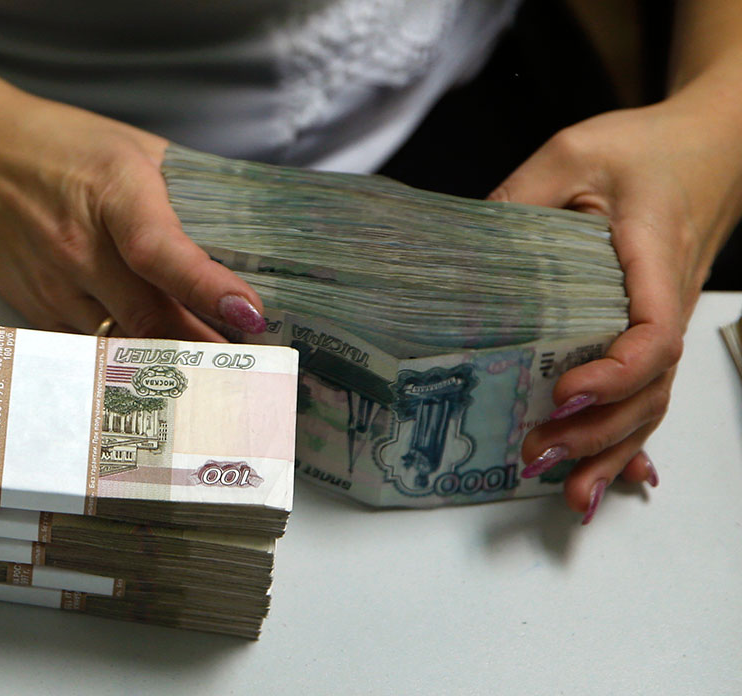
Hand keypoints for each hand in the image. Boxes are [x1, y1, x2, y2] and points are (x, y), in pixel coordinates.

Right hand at [0, 88, 264, 339]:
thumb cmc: (59, 148)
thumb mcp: (133, 150)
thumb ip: (185, 193)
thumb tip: (244, 238)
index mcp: (112, 191)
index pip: (160, 250)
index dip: (208, 286)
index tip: (248, 312)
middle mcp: (76, 245)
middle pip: (148, 316)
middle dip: (204, 346)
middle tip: (249, 362)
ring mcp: (51, 283)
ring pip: (122, 342)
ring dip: (168, 355)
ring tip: (210, 363)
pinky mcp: (36, 309)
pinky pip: (93, 344)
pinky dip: (127, 351)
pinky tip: (153, 349)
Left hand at [489, 97, 741, 522]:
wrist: (708, 146)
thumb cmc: (643, 148)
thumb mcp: (572, 153)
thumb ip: (520, 196)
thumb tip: (461, 254)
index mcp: (655, 258)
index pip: (652, 333)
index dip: (613, 373)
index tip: (563, 392)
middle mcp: (670, 301)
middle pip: (650, 387)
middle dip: (597, 432)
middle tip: (537, 453)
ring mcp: (667, 322)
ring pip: (652, 402)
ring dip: (610, 449)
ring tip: (567, 492)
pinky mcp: (655, 330)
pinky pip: (649, 392)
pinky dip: (629, 439)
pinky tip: (607, 478)